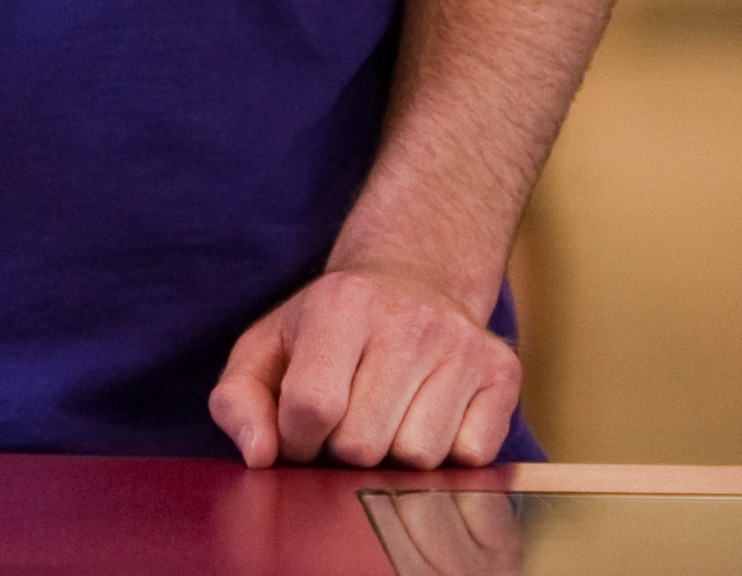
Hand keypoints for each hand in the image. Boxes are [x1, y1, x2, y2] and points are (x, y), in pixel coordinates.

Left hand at [206, 265, 519, 468]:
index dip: (297, 438)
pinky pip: (470, 457)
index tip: (300, 430)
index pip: (312, 407)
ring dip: (393, 457)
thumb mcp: (266, 348)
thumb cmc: (326, 329)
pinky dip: (444, 456)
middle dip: (343, 451)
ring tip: (385, 417)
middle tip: (345, 421)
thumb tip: (260, 455)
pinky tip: (426, 417)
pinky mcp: (503, 372)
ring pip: (419, 458)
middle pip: (364, 444)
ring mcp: (463, 344)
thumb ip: (238, 400)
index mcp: (341, 302)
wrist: (411, 282)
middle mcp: (410, 319)